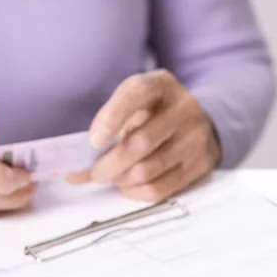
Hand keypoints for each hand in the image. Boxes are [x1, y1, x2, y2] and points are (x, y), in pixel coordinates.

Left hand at [82, 69, 220, 201]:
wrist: (199, 124)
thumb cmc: (155, 115)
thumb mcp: (134, 107)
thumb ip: (105, 129)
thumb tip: (74, 171)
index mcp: (162, 84)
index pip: (137, 92)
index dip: (112, 116)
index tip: (94, 141)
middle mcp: (184, 107)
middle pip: (140, 142)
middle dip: (109, 164)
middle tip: (95, 172)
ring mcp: (196, 136)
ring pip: (147, 169)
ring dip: (121, 180)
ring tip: (113, 177)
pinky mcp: (201, 163)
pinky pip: (160, 187)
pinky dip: (136, 192)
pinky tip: (129, 186)